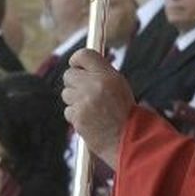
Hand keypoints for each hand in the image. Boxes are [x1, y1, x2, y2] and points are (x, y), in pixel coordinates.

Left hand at [61, 48, 133, 166]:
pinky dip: (76, 116)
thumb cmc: (125, 114)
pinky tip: (89, 120)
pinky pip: (68, 111)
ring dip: (75, 100)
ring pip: (67, 94)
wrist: (128, 140)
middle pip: (69, 74)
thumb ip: (102, 74)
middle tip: (84, 91)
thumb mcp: (119, 86)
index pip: (84, 55)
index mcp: (108, 75)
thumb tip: (83, 66)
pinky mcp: (77, 116)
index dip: (77, 59)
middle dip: (74, 82)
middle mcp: (94, 85)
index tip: (75, 64)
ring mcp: (84, 101)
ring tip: (91, 109)